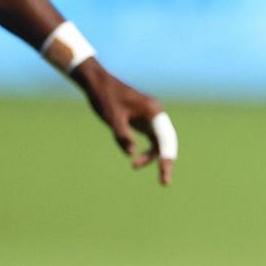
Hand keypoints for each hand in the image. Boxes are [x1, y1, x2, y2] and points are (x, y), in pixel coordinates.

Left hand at [73, 62, 174, 185]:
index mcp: (153, 111)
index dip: (166, 156)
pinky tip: (134, 159)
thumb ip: (122, 136)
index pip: (165, 137)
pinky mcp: (144, 122)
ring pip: (159, 143)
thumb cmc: (105, 97)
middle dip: (166, 161)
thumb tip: (131, 154)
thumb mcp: (112, 118)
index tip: (165, 169)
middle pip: (167, 141)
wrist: (98, 83)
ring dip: (151, 157)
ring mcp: (151, 118)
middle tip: (165, 182)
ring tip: (135, 167)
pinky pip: (150, 140)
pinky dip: (144, 151)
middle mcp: (156, 114)